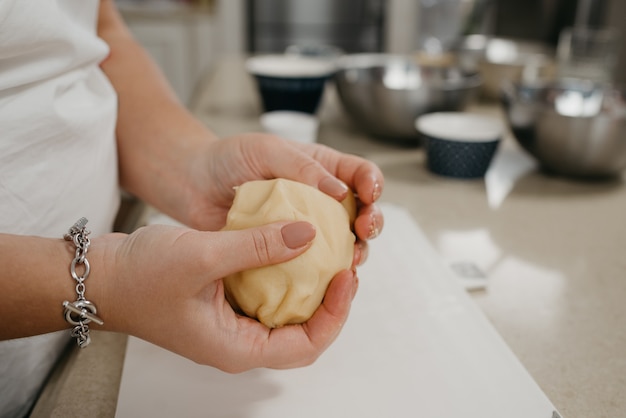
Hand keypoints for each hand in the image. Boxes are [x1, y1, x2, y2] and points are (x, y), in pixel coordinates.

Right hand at [96, 220, 357, 371]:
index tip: (345, 276)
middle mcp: (239, 341)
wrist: (102, 275)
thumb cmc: (139, 276)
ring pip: (288, 313)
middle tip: (345, 266)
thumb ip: (257, 246)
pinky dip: (287, 275)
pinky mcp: (227, 303)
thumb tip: (309, 234)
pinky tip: (295, 248)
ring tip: (329, 255)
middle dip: (330, 303)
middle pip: (304, 333)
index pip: (306, 345)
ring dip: (312, 288)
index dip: (335, 314)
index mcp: (236, 347)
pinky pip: (268, 295)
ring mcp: (233, 323)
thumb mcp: (202, 256)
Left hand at [184, 133, 384, 264]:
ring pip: (344, 243)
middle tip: (363, 229)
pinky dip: (324, 271)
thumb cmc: (229, 158)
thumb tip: (341, 193)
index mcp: (322, 169)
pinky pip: (314, 265)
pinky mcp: (287, 253)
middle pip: (361, 213)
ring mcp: (305, 228)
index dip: (372, 184)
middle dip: (371, 221)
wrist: (193, 185)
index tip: (368, 195)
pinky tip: (325, 277)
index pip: (361, 175)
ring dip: (354, 250)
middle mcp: (320, 200)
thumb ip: (303, 168)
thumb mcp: (267, 150)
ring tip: (350, 258)